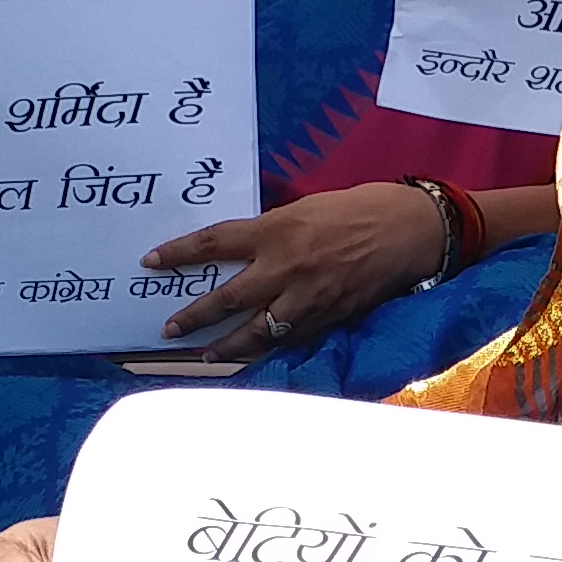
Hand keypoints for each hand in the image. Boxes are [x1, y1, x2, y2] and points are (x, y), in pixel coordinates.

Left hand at [144, 183, 443, 349]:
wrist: (411, 230)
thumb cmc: (361, 207)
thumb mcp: (307, 205)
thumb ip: (274, 228)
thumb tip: (245, 242)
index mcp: (277, 229)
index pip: (213, 244)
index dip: (178, 254)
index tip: (151, 262)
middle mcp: (285, 267)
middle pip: (226, 298)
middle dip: (194, 317)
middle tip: (169, 329)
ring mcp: (306, 297)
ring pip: (255, 331)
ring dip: (226, 345)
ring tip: (205, 354)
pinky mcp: (328, 318)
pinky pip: (289, 340)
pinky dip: (268, 350)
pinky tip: (253, 356)